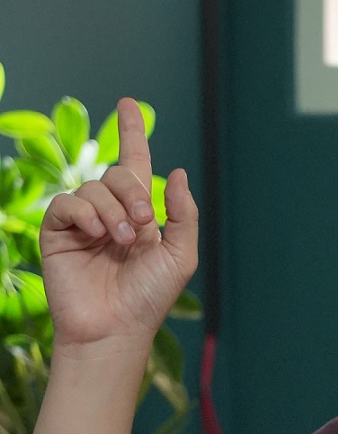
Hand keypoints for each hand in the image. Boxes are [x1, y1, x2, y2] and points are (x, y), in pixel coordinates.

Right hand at [40, 97, 198, 347]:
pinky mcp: (58, 233)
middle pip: (116, 174)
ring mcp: (83, 223)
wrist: (115, 328)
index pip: (134, 165)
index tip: (128, 104)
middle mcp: (111, 214)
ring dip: (112, 210)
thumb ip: (183, 214)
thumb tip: (177, 172)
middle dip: (132, 192)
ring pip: (93, 187)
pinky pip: (67, 203)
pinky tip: (98, 235)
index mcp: (139, 215)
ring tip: (121, 241)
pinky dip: (85, 213)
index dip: (132, 133)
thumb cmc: (149, 299)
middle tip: (141, 222)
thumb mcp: (180, 256)